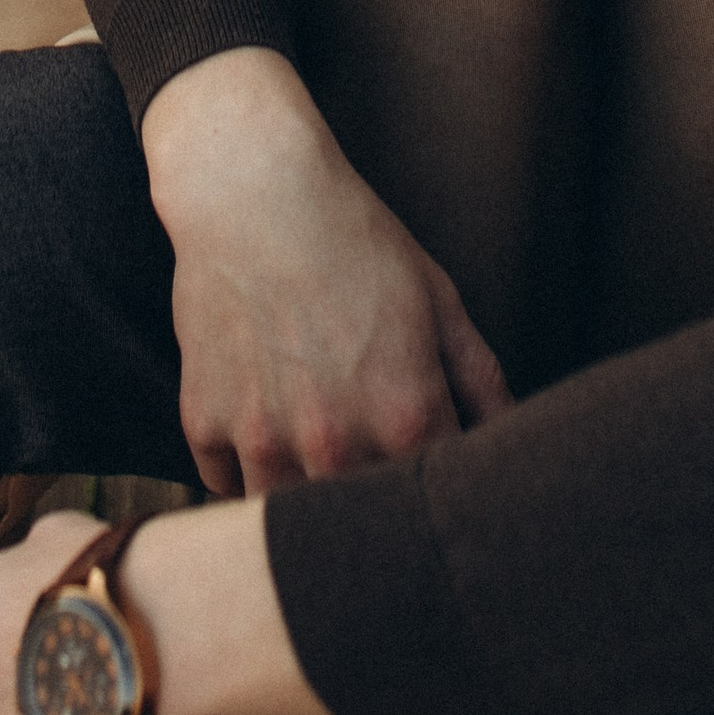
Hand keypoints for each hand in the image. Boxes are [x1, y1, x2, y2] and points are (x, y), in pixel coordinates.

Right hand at [143, 49, 509, 493]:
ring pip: (285, 518)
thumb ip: (482, 384)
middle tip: (365, 471)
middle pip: (357, 526)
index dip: (432, 499)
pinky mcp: (202, 423)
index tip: (425, 484)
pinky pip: (224, 484)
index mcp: (405, 417)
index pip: (431, 506)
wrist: (251, 189)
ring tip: (310, 455)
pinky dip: (242, 469)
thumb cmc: (353, 239)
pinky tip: (261, 424)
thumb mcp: (438, 301)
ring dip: (301, 498)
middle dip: (366, 509)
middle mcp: (333, 443)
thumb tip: (511, 444)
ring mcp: (261, 439)